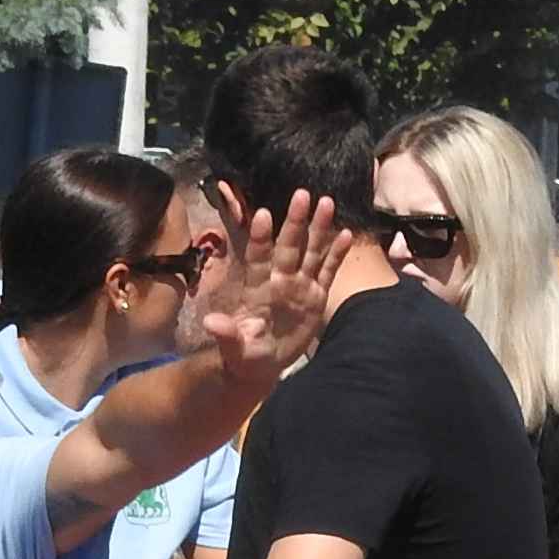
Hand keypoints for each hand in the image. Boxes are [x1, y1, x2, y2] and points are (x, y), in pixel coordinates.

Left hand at [200, 190, 349, 388]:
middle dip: (295, 221)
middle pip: (289, 246)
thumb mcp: (235, 348)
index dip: (261, 239)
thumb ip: (227, 334)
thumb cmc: (246, 355)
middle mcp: (280, 280)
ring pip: (311, 251)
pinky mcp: (316, 296)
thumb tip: (211, 323)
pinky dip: (337, 254)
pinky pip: (328, 271)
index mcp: (258, 289)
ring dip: (319, 228)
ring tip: (327, 202)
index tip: (262, 214)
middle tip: (302, 194)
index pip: (259, 259)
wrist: (264, 364)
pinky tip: (346, 234)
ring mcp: (300, 285)